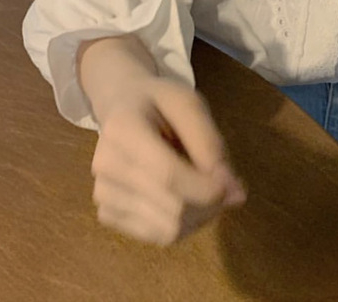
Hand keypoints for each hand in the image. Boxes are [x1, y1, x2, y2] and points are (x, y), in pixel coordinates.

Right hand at [90, 78, 246, 246]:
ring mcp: (103, 194)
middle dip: (211, 204)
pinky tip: (187, 199)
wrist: (122, 106)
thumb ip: (210, 144)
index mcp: (122, 129)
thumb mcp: (189, 104)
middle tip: (229, 187)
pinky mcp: (107, 215)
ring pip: (167, 230)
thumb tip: (234, 192)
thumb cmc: (160, 102)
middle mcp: (105, 166)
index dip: (208, 188)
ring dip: (200, 217)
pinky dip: (183, 224)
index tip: (235, 185)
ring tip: (208, 190)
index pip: (168, 175)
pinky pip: (157, 236)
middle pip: (171, 207)